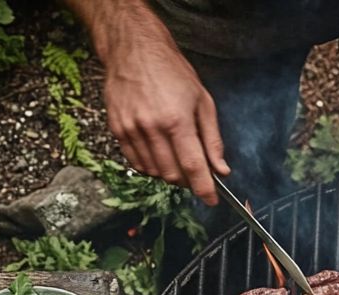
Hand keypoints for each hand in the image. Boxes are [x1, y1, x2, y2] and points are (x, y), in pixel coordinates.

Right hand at [98, 7, 228, 203]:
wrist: (133, 49)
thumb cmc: (171, 71)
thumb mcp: (202, 100)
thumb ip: (212, 139)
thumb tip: (221, 169)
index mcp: (177, 120)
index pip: (193, 167)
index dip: (204, 189)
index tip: (211, 200)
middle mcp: (152, 127)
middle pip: (173, 174)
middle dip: (188, 180)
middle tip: (196, 172)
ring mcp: (131, 129)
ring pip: (154, 172)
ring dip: (169, 174)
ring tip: (177, 157)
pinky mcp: (117, 129)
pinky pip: (136, 162)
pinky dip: (151, 166)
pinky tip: (159, 153)